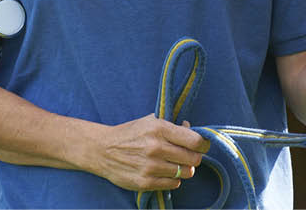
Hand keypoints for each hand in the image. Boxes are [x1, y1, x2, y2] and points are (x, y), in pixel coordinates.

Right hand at [89, 114, 209, 191]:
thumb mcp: (150, 122)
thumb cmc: (130, 134)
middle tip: (188, 155)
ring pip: (186, 173)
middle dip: (194, 157)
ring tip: (174, 163)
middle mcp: (156, 148)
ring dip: (184, 169)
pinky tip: (165, 171)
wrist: (102, 150)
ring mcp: (151, 167)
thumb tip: (191, 128)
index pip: (195, 141)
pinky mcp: (145, 182)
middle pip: (193, 159)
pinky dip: (173, 179)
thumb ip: (172, 126)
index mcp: (159, 129)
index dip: (203, 144)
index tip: (202, 145)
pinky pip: (173, 183)